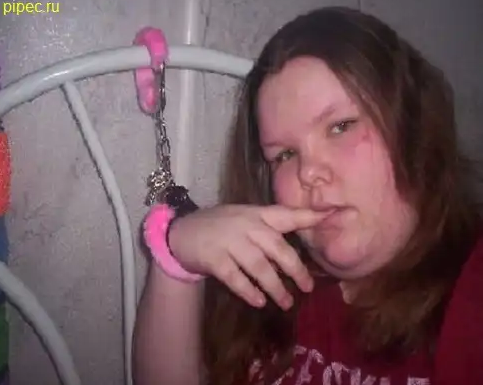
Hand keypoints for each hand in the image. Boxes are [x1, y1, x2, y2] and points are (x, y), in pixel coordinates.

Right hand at [168, 205, 328, 309]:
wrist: (182, 231)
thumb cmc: (220, 227)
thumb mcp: (244, 220)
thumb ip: (268, 231)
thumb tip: (293, 257)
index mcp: (257, 214)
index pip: (288, 215)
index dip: (312, 216)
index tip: (337, 215)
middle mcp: (246, 226)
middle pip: (278, 248)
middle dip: (296, 270)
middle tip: (307, 288)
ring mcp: (229, 241)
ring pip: (260, 267)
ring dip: (275, 288)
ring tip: (286, 303)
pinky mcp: (214, 258)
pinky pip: (236, 278)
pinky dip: (249, 291)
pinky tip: (258, 302)